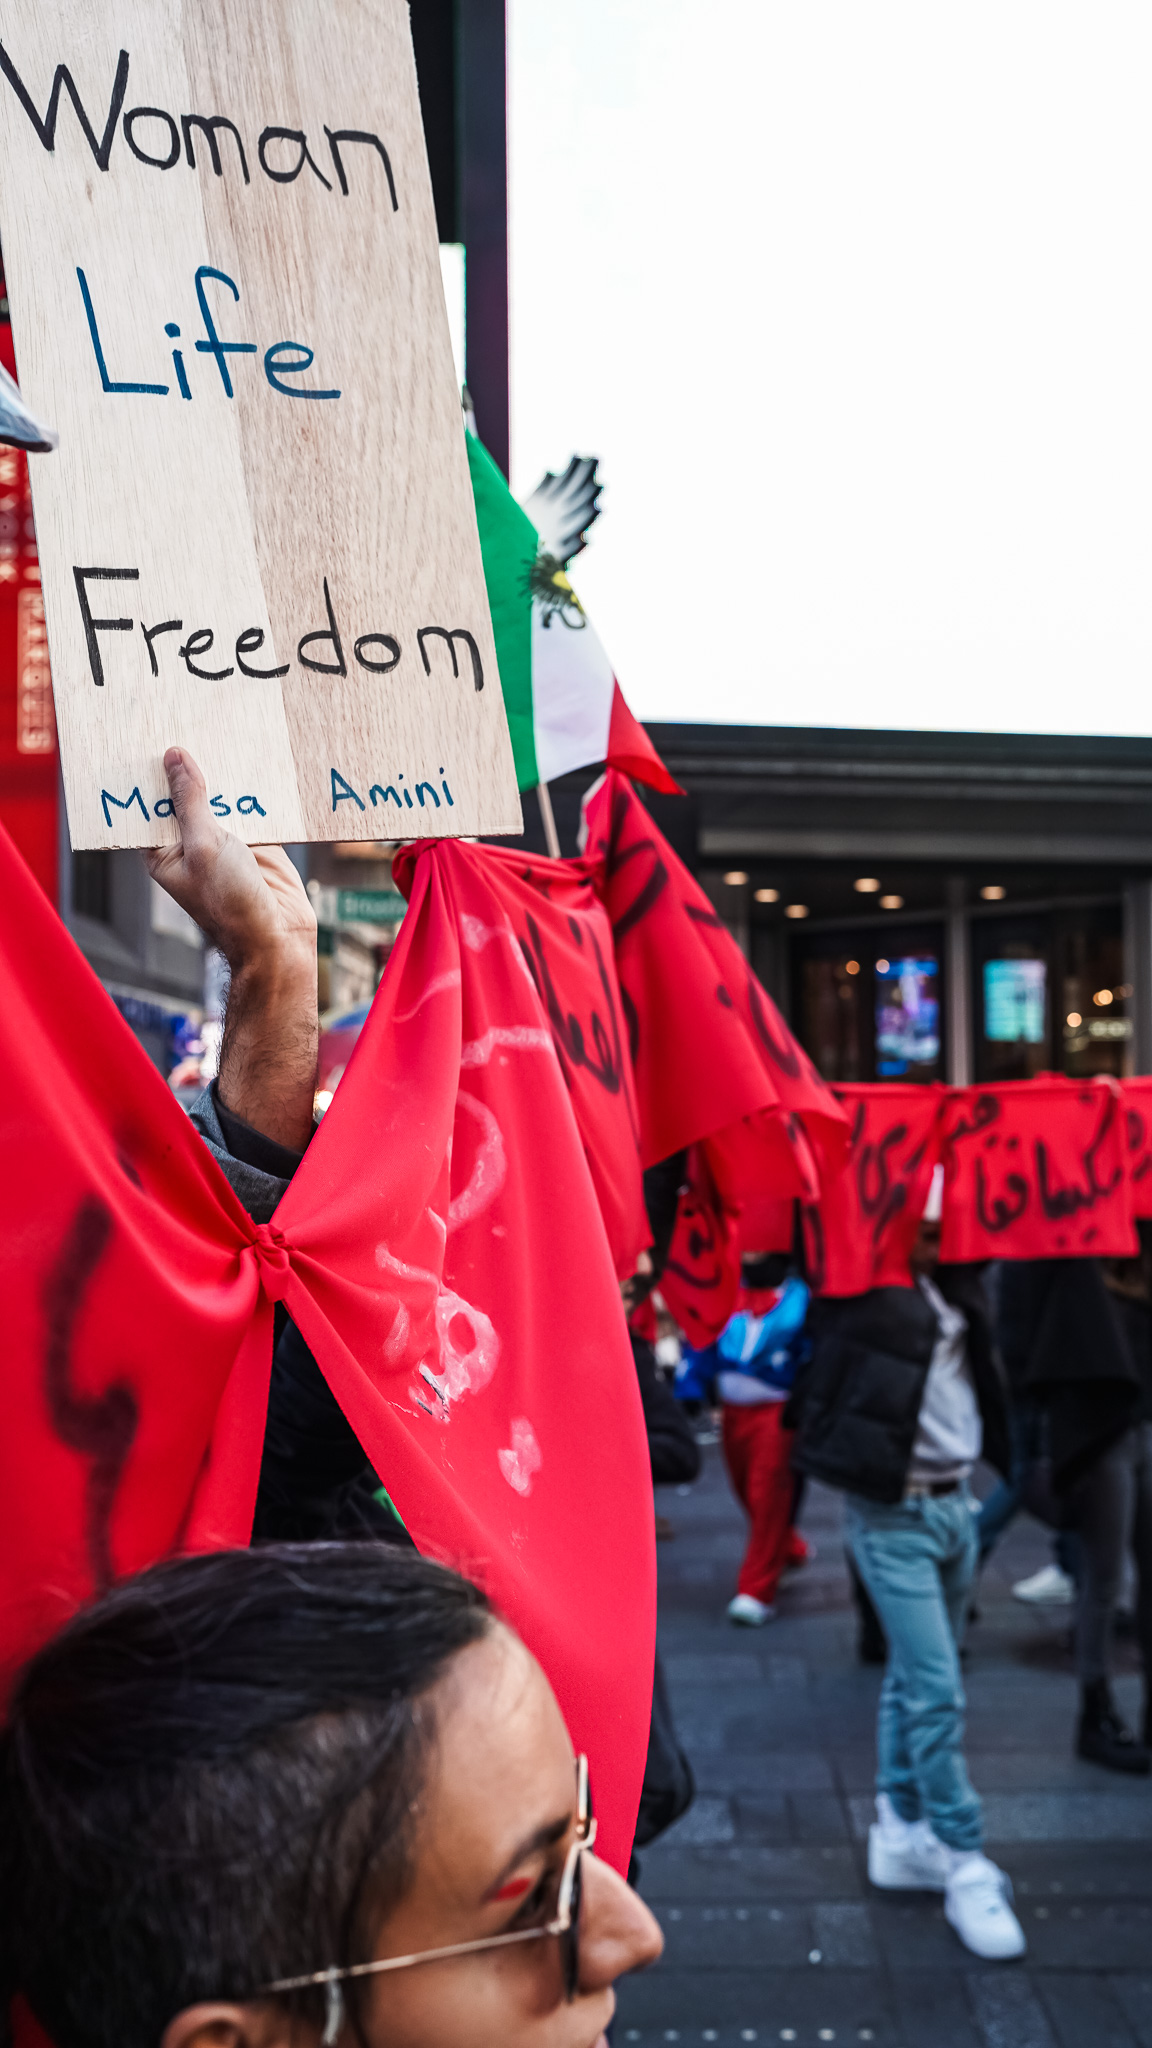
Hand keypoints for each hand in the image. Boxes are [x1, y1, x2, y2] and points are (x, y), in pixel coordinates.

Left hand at [144, 748, 314, 972]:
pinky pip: (256, 808)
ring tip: (225, 732)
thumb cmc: (231, 906)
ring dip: (227, 776)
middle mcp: (192, 845)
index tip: (151, 734)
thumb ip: (191, 801)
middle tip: (190, 721)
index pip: (152, 804)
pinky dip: (258, 791)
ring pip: (223, 799)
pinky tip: (258, 762)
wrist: (279, 939)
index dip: (153, 773)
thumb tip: (175, 758)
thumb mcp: (204, 845)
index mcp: (164, 852)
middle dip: (192, 768)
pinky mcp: (258, 843)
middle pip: (188, 796)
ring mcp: (226, 843)